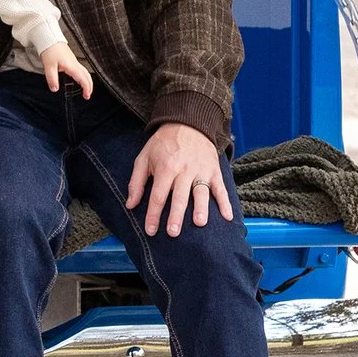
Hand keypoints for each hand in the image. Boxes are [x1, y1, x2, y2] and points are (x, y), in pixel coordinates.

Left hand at [39, 44, 91, 98]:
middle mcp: (75, 64)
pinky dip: (83, 76)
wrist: (49, 38)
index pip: (83, 79)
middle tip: (87, 95)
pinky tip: (78, 79)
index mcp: (71, 66)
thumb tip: (55, 89)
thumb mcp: (49, 66)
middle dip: (89, 86)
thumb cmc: (49, 50)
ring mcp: (74, 61)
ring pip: (85, 72)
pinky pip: (80, 69)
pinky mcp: (71, 59)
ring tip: (85, 89)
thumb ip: (52, 79)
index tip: (86, 96)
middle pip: (87, 76)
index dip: (86, 88)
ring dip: (87, 81)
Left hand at [124, 122, 230, 237]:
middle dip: (176, 215)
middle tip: (173, 233)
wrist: (188, 123)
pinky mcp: (214, 171)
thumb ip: (137, 181)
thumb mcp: (144, 157)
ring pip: (201, 192)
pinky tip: (228, 217)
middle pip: (179, 196)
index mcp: (165, 168)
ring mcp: (201, 171)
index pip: (158, 195)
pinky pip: (221, 188)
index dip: (153, 214)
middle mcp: (184, 170)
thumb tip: (130, 204)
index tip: (150, 231)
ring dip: (201, 208)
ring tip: (199, 223)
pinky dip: (225, 202)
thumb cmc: (163, 144)